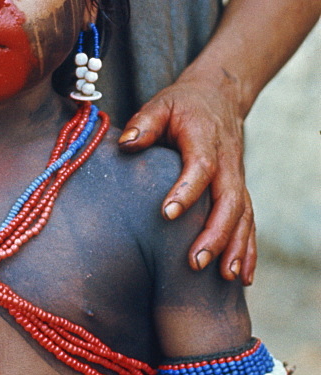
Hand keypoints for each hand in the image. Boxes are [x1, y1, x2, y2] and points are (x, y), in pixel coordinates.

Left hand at [117, 71, 255, 284]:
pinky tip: (242, 277)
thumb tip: (126, 143)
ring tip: (223, 277)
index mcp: (205, 140)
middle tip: (194, 262)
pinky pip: (248, 222)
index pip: (201, 167)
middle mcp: (228, 163)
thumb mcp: (160, 104)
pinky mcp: (239, 190)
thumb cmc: (182, 105)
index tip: (167, 213)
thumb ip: (143, 122)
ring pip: (243, 216)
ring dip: (234, 247)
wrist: (218, 97)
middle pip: (228, 200)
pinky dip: (248, 249)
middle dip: (214, 233)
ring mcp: (236, 178)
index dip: (187, 190)